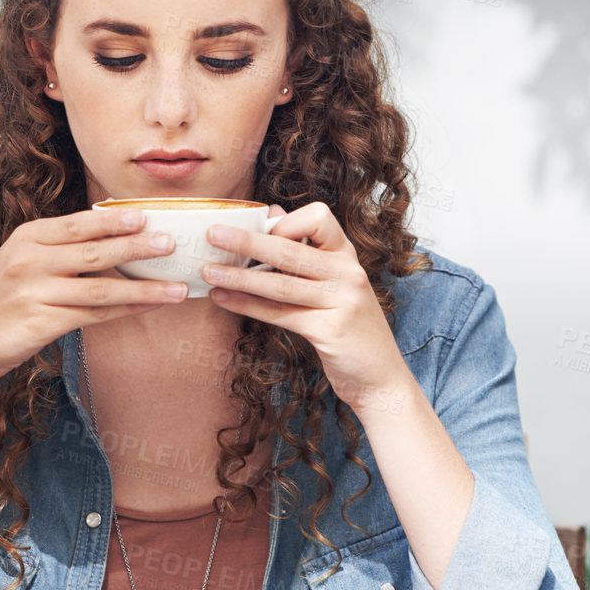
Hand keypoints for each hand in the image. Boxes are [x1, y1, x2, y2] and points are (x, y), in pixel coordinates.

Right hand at [0, 208, 187, 390]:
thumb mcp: (18, 264)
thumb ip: (55, 251)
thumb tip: (109, 241)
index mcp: (26, 238)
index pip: (79, 224)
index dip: (115, 220)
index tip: (148, 215)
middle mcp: (29, 260)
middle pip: (95, 251)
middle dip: (138, 247)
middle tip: (173, 243)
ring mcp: (35, 292)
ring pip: (101, 286)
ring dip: (144, 287)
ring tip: (177, 287)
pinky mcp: (41, 323)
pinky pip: (93, 315)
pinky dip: (125, 310)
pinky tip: (148, 307)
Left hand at [200, 202, 406, 409]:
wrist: (380, 376)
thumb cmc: (350, 325)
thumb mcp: (335, 283)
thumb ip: (307, 250)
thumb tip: (272, 213)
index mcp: (347, 255)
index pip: (318, 218)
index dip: (284, 222)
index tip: (259, 230)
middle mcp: (348, 273)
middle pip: (290, 250)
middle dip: (246, 241)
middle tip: (212, 234)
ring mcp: (342, 302)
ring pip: (281, 283)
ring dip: (239, 277)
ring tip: (208, 272)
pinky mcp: (330, 331)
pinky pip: (280, 314)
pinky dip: (248, 306)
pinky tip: (224, 300)